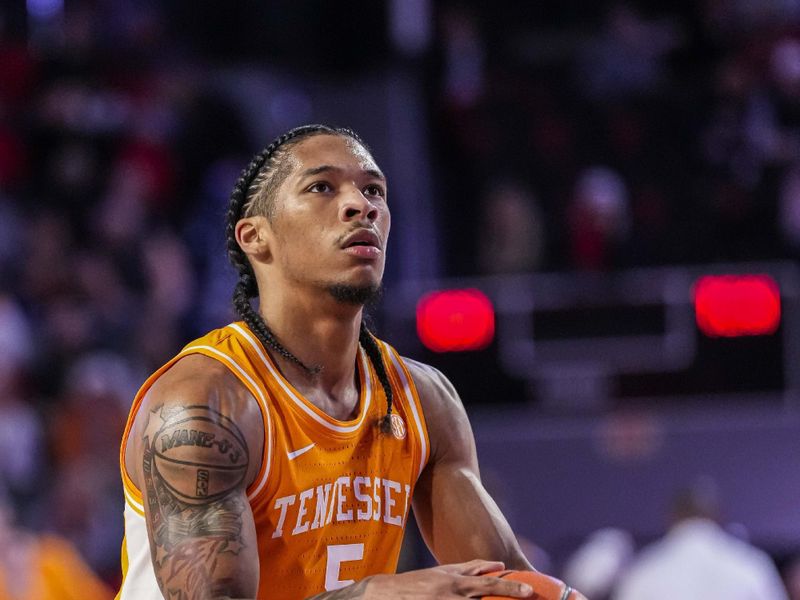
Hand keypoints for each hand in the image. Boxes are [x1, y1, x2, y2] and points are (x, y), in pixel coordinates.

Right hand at [363, 559, 532, 598]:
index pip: (488, 583)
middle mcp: (452, 595)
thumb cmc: (418, 583)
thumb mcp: (443, 572)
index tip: (529, 590)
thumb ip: (471, 568)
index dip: (510, 587)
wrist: (384, 596)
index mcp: (455, 581)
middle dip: (506, 599)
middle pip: (485, 599)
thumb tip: (499, 566)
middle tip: (527, 598)